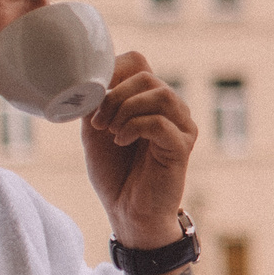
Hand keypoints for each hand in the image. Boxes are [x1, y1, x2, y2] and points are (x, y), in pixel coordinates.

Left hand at [84, 52, 196, 247]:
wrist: (127, 212)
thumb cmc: (114, 172)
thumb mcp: (94, 130)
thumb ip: (96, 103)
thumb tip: (91, 82)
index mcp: (149, 100)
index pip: (138, 62)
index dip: (112, 70)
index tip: (91, 96)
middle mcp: (170, 108)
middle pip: (147, 76)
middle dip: (114, 95)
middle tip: (98, 122)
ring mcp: (181, 126)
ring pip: (160, 94)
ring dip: (126, 110)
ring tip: (111, 131)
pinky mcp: (182, 147)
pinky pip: (160, 122)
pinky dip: (134, 127)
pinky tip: (121, 141)